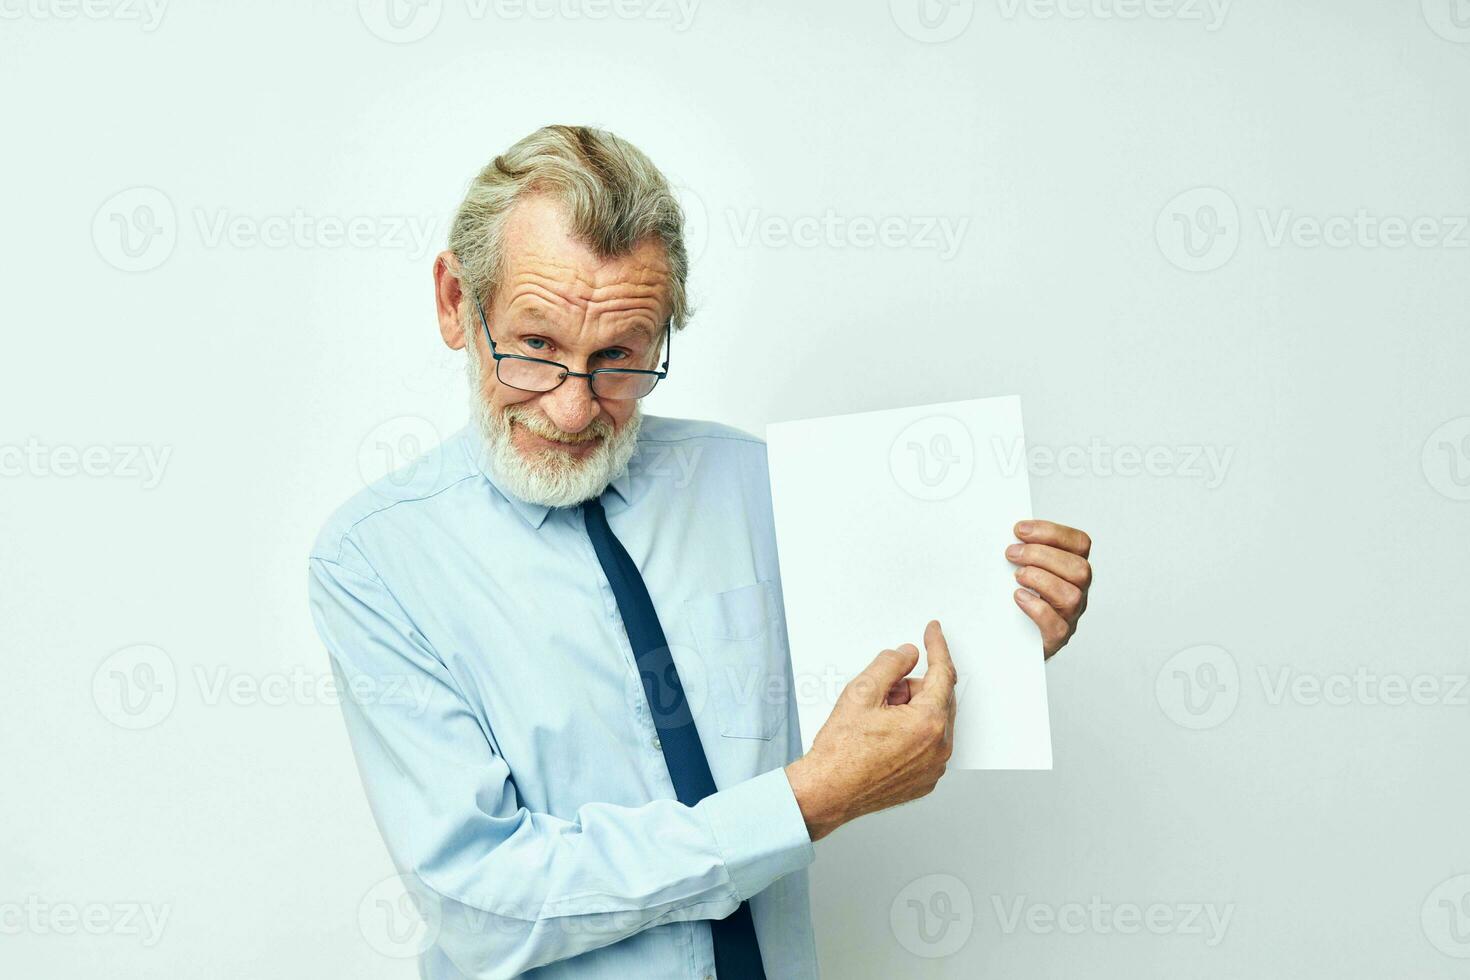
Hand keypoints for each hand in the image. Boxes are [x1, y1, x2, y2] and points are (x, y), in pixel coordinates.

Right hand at [784, 622, 955, 841]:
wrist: (828, 792)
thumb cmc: (840, 752)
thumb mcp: (861, 692)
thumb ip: (890, 665)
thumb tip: (907, 654)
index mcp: (928, 722)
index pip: (942, 673)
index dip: (936, 647)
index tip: (934, 632)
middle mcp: (939, 747)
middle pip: (936, 697)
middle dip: (911, 687)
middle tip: (880, 693)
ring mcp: (934, 767)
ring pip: (931, 721)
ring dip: (909, 711)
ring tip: (876, 721)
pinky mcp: (925, 779)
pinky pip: (927, 744)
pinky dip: (910, 733)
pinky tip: (882, 738)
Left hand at [1005, 520, 1092, 657]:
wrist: (1012, 638)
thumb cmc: (1018, 598)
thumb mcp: (1023, 568)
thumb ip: (1023, 551)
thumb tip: (1008, 535)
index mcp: (1072, 568)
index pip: (1078, 543)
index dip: (1052, 532)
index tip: (1020, 530)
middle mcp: (1078, 591)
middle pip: (1079, 569)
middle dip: (1042, 555)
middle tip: (1012, 553)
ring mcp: (1070, 616)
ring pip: (1071, 596)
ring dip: (1040, 580)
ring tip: (1017, 576)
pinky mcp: (1056, 638)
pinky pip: (1056, 625)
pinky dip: (1036, 608)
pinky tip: (1019, 597)